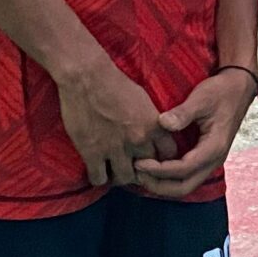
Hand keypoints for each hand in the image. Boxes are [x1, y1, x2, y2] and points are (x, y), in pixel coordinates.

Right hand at [54, 51, 172, 189]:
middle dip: (142, 171)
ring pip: (124, 179)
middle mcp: (138, 141)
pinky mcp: (93, 153)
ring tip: (114, 171)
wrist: (87, 77)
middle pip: (148, 170)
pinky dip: (98, 177)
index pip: (169, 154)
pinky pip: (99, 179)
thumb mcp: (144, 99)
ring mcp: (115, 149)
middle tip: (132, 168)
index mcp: (154, 126)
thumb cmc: (115, 82)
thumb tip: (155, 130)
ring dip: (120, 177)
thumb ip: (151, 120)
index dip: (162, 158)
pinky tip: (96, 170)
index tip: (154, 158)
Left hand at [136, 68, 257, 198]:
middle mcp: (214, 159)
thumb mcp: (201, 98)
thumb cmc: (220, 92)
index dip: (160, 170)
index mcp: (214, 147)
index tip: (139, 162)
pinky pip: (186, 177)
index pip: (184, 169)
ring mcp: (210, 161)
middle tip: (137, 173)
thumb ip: (183, 113)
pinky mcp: (205, 158)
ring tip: (141, 173)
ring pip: (185, 185)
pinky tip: (153, 169)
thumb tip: (162, 123)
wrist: (238, 89)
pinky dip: (168, 178)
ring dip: (162, 184)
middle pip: (184, 187)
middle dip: (158, 185)